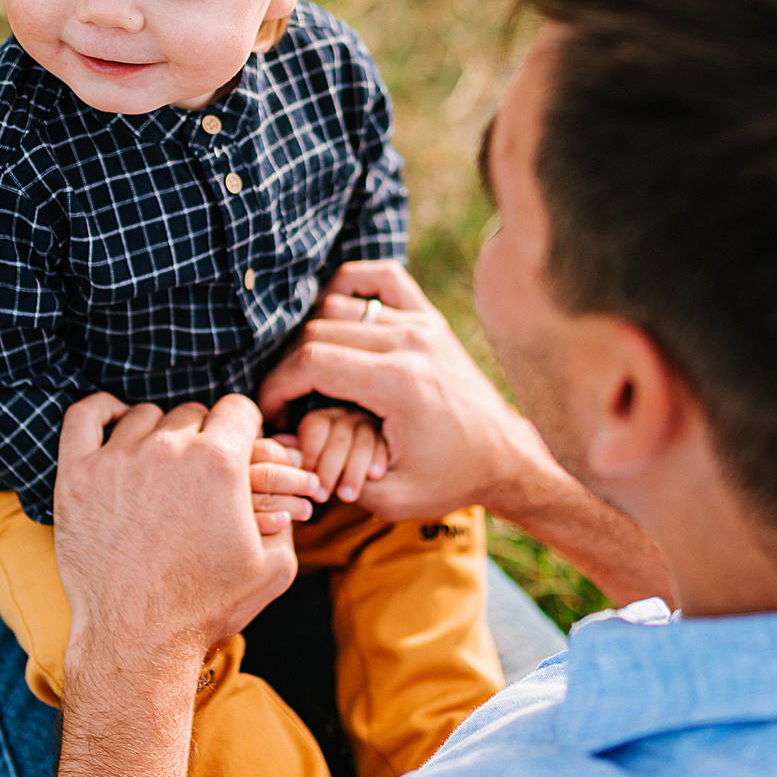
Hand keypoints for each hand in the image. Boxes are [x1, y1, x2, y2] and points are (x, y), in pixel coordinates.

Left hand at [53, 394, 299, 679]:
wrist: (138, 639)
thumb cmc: (205, 607)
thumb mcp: (273, 567)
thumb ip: (287, 518)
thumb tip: (285, 493)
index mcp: (220, 463)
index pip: (238, 409)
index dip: (245, 430)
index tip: (238, 450)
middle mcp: (168, 450)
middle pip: (193, 414)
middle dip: (203, 438)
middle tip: (198, 476)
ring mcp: (117, 460)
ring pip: (145, 416)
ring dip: (157, 434)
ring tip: (160, 470)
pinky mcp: (76, 475)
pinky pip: (85, 416)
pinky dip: (101, 411)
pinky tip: (114, 423)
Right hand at [258, 260, 540, 520]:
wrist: (506, 458)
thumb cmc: (448, 480)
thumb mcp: (389, 498)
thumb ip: (331, 470)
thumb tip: (285, 440)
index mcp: (398, 383)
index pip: (311, 361)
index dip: (276, 386)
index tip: (271, 412)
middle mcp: (409, 342)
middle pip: (318, 332)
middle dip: (289, 368)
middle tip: (285, 402)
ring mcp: (422, 324)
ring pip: (338, 305)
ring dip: (312, 337)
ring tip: (307, 375)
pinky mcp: (431, 319)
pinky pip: (382, 278)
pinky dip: (350, 285)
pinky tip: (336, 316)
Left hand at [295, 405, 388, 503]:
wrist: (371, 475)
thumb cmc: (328, 469)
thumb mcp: (310, 459)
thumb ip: (301, 451)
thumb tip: (278, 442)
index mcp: (325, 416)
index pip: (316, 425)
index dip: (310, 452)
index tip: (306, 476)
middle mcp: (349, 415)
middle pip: (339, 436)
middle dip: (329, 468)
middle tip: (321, 497)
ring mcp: (372, 424)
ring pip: (364, 440)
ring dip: (353, 470)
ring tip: (346, 497)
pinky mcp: (392, 436)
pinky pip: (385, 444)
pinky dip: (378, 460)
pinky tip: (374, 476)